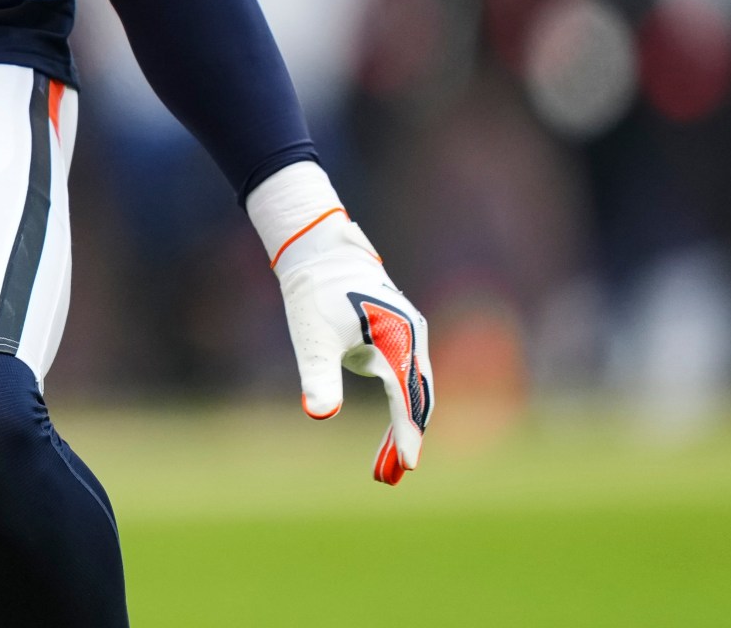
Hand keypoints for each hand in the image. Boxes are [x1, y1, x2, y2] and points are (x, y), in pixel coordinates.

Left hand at [246, 163, 434, 483]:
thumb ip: (317, 375)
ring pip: (414, 393)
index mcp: (397, 338)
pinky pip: (407, 382)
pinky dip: (401, 410)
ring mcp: (410, 338)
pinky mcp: (401, 339)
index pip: (408, 396)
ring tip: (386, 470)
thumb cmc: (314, 294)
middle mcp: (412, 338)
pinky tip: (388, 438)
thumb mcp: (312, 337)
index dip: (407, 433)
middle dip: (406, 439)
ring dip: (404, 429)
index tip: (408, 465)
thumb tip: (318, 414)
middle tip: (390, 477)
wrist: (321, 254)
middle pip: (418, 399)